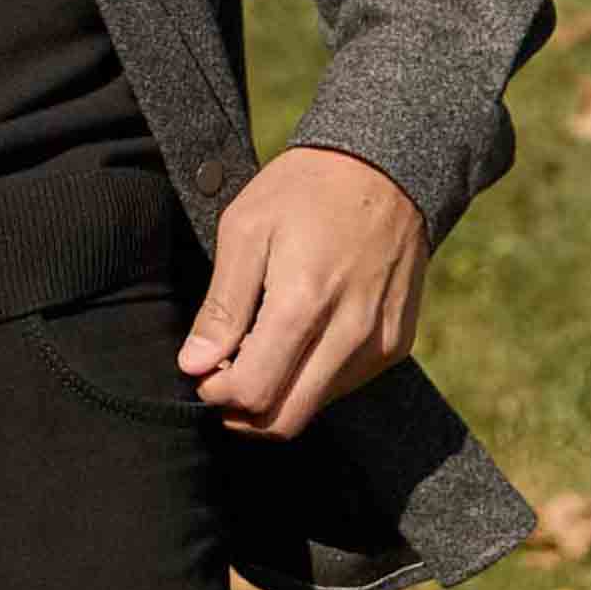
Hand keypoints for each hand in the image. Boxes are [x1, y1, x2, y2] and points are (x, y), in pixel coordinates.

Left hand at [177, 145, 428, 438]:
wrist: (383, 170)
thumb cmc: (302, 192)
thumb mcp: (245, 229)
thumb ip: (222, 306)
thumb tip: (194, 365)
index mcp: (304, 303)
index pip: (255, 392)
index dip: (217, 394)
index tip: (202, 373)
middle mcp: (349, 335)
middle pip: (286, 419)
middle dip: (243, 412)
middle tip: (221, 379)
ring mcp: (380, 344)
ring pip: (316, 407)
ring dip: (277, 396)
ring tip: (254, 353)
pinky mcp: (396, 345)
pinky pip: (345, 386)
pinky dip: (311, 379)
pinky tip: (294, 341)